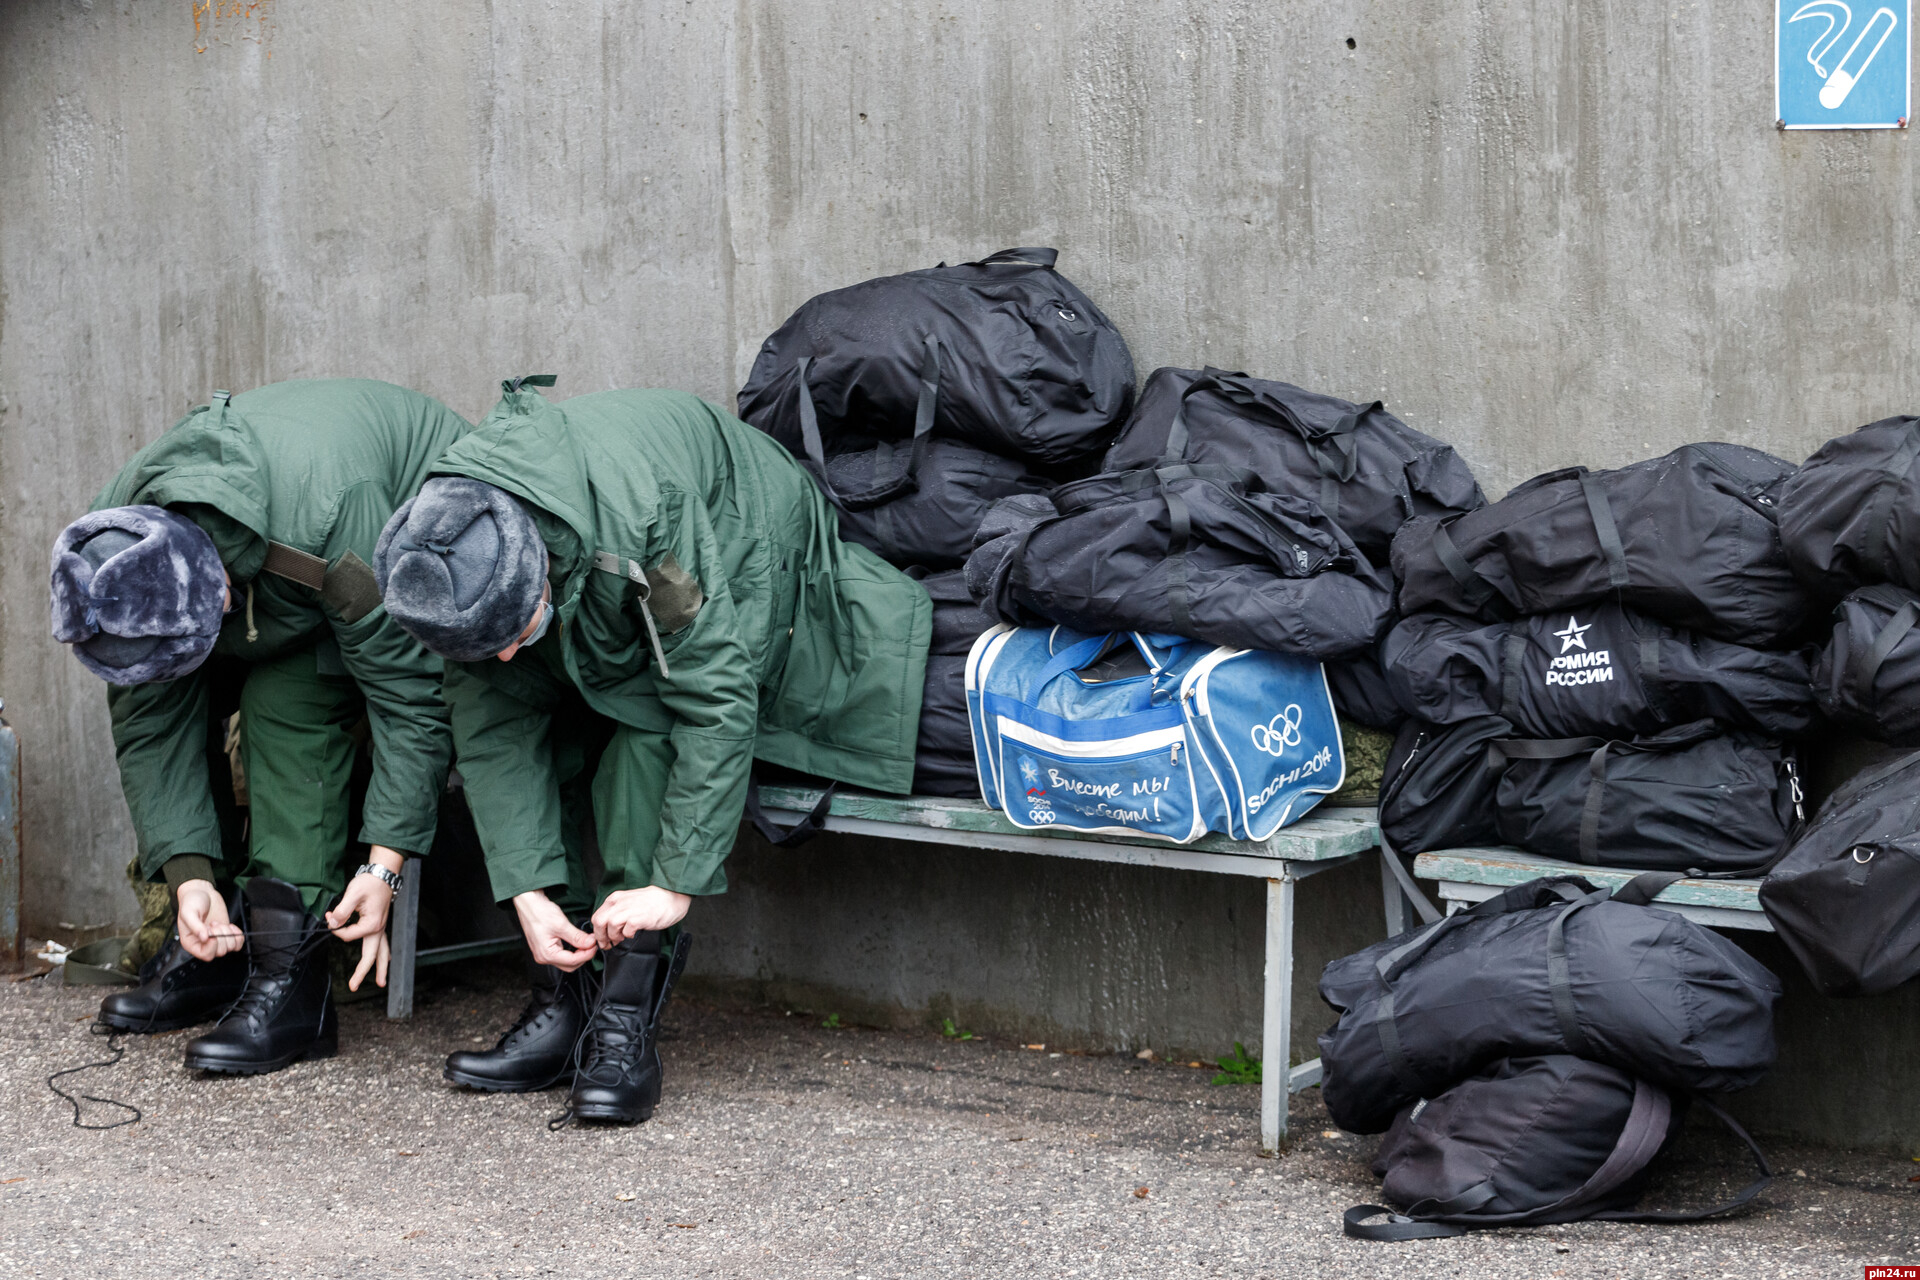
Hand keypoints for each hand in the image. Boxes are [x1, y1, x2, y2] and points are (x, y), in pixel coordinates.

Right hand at [175, 879, 242, 961]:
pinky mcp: (225, 934)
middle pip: (220, 952)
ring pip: (230, 948)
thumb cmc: (191, 902)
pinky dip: (237, 935)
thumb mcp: (188, 912)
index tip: (211, 931)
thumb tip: (204, 938)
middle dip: (221, 936)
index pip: (206, 955)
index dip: (213, 946)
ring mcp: (216, 939)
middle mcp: (203, 944)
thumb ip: (195, 926)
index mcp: (191, 943)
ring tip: (218, 923)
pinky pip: (237, 943)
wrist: (201, 892)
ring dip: (228, 934)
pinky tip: (230, 925)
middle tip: (213, 924)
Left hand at [324, 845, 402, 990]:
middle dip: (363, 972)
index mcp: (372, 924)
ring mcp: (381, 928)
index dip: (336, 928)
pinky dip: (383, 955)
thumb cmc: (370, 882)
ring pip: (382, 952)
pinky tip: (384, 961)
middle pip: (372, 956)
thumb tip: (333, 923)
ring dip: (381, 968)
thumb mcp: (353, 894)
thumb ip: (342, 911)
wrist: (383, 874)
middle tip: (353, 986)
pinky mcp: (379, 925)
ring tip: (379, 982)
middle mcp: (378, 929)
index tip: (331, 917)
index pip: (348, 935)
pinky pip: (383, 944)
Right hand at [513, 890, 597, 970]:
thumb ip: (577, 937)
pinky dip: (571, 951)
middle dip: (583, 956)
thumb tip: (590, 943)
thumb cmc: (539, 912)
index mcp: (546, 954)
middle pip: (570, 965)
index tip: (595, 945)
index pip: (573, 961)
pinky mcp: (544, 948)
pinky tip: (577, 943)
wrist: (528, 903)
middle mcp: (543, 957)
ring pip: (566, 961)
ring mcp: (543, 953)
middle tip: (592, 944)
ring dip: (578, 954)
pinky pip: (561, 955)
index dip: (587, 954)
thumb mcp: (561, 924)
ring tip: (586, 942)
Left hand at [590, 886, 690, 948]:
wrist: (671, 898)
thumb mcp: (628, 903)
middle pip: (599, 922)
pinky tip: (632, 934)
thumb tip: (607, 929)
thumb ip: (616, 912)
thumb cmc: (652, 902)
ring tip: (622, 938)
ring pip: (610, 926)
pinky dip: (627, 935)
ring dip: (614, 937)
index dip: (597, 931)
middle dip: (601, 937)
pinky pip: (626, 931)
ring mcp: (629, 910)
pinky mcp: (639, 918)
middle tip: (608, 944)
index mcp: (615, 899)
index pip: (596, 916)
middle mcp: (619, 903)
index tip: (602, 939)